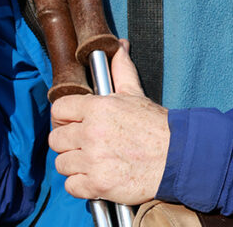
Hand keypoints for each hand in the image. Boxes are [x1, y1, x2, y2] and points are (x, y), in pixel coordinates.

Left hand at [50, 41, 169, 205]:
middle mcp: (91, 133)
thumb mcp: (135, 94)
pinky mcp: (97, 185)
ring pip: (61, 163)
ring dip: (75, 165)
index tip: (72, 123)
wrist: (177, 158)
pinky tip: (96, 177)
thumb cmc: (156, 127)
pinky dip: (82, 185)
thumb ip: (121, 70)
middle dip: (69, 142)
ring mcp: (93, 161)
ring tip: (92, 162)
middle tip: (85, 144)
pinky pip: (71, 186)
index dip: (64, 116)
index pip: (58, 110)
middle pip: (56, 139)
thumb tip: (119, 46)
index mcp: (97, 108)